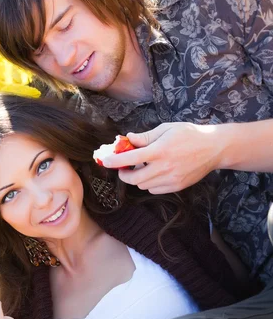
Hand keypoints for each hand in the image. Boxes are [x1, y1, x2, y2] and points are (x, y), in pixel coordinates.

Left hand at [102, 123, 219, 193]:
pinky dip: (150, 184)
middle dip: (124, 174)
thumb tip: (128, 139)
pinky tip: (154, 173)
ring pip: (143, 186)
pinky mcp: (177, 187)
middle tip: (123, 168)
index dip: (114, 161)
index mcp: (160, 150)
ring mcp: (171, 179)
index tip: (105, 161)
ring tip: (143, 168)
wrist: (214, 148)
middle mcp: (164, 167)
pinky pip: (155, 190)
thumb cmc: (189, 134)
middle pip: (134, 179)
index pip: (130, 159)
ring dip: (138, 178)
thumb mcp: (166, 129)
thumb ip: (145, 137)